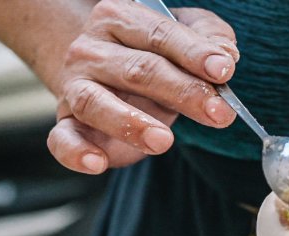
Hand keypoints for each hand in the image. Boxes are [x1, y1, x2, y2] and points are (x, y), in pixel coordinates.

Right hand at [47, 0, 238, 173]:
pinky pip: (62, 139)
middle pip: (137, 69)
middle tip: (217, 114)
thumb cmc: (150, 56)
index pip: (159, 34)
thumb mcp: (183, 37)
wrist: (101, 74)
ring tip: (163, 141)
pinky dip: (76, 153)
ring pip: (96, 104)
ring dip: (131, 124)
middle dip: (181, 92)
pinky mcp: (67, 123)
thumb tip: (225, 55)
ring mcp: (74, 86)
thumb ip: (206, 39)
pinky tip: (98, 163)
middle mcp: (91, 49)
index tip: (224, 71)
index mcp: (120, 18)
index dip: (194, 53)